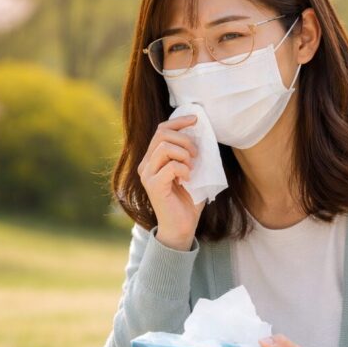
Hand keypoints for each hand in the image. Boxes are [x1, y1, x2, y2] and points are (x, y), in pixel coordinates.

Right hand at [137, 114, 206, 249]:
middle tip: (197, 154)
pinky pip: (170, 167)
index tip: (196, 120)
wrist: (182, 227)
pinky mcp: (153, 186)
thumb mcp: (192, 171)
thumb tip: (201, 132)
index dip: (179, 122)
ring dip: (184, 154)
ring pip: (164, 148)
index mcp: (152, 159)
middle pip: (161, 134)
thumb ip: (191, 154)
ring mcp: (147, 175)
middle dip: (184, 139)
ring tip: (192, 168)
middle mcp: (146, 165)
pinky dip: (184, 170)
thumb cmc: (188, 200)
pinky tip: (188, 180)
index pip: (161, 130)